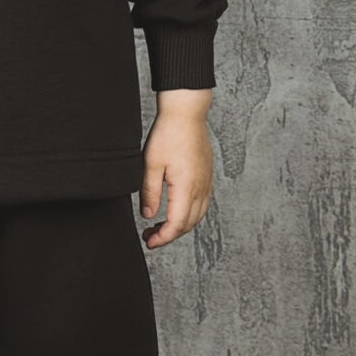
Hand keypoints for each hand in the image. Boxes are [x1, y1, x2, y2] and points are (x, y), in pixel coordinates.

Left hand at [139, 90, 212, 246]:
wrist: (187, 113)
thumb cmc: (168, 134)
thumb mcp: (151, 164)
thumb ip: (150, 192)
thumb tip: (148, 215)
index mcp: (187, 187)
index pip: (177, 224)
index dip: (163, 237)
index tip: (149, 241)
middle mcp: (201, 188)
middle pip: (189, 224)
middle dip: (169, 235)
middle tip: (149, 236)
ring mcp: (206, 182)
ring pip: (197, 215)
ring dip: (180, 226)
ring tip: (159, 226)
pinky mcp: (206, 176)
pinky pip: (201, 204)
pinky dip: (188, 214)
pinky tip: (174, 210)